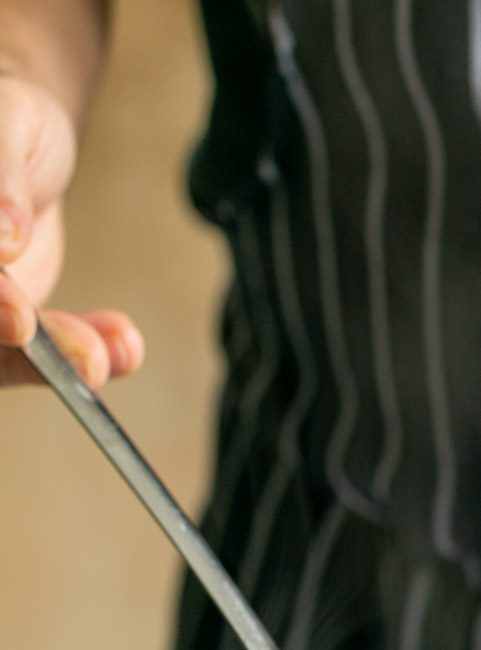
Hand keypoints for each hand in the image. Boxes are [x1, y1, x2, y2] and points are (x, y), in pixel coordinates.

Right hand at [0, 71, 142, 386]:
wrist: (20, 138)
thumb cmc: (7, 114)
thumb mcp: (7, 122)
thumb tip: (2, 241)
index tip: (21, 320)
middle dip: (28, 352)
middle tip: (90, 359)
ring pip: (3, 352)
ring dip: (63, 358)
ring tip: (117, 350)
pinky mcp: (8, 321)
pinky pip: (39, 353)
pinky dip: (85, 350)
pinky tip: (123, 346)